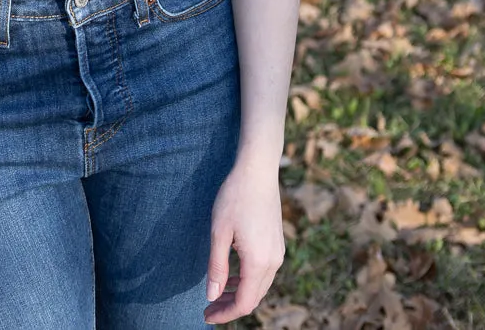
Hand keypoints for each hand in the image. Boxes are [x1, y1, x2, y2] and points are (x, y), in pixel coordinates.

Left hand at [204, 156, 285, 323]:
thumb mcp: (219, 232)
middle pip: (254, 298)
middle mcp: (273, 261)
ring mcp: (278, 252)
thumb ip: (217, 267)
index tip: (206, 316)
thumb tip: (212, 296)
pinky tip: (233, 273)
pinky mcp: (277, 243)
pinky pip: (264, 272)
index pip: (244, 303)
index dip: (225, 314)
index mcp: (258, 262)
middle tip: (208, 307)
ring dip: (240, 293)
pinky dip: (248, 280)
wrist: (258, 170)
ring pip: (260, 286)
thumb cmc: (235, 197)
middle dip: (231, 306)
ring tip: (218, 292)